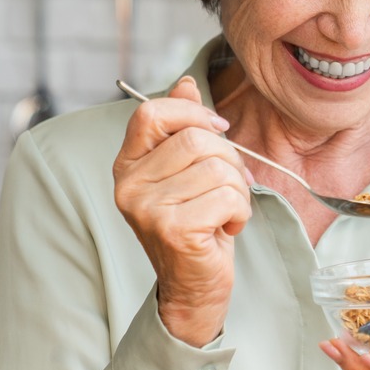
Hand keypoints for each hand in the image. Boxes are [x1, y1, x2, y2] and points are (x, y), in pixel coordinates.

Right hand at [114, 76, 252, 345]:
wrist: (195, 286)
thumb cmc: (197, 225)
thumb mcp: (189, 173)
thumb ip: (184, 128)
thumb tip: (186, 83)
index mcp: (128, 164)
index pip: (152, 112)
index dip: (194, 114)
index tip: (220, 131)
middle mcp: (128, 184)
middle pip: (197, 139)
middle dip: (231, 161)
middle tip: (230, 189)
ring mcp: (147, 207)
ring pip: (219, 168)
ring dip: (238, 191)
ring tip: (225, 212)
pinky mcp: (172, 229)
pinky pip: (228, 197)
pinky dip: (240, 212)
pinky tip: (225, 229)